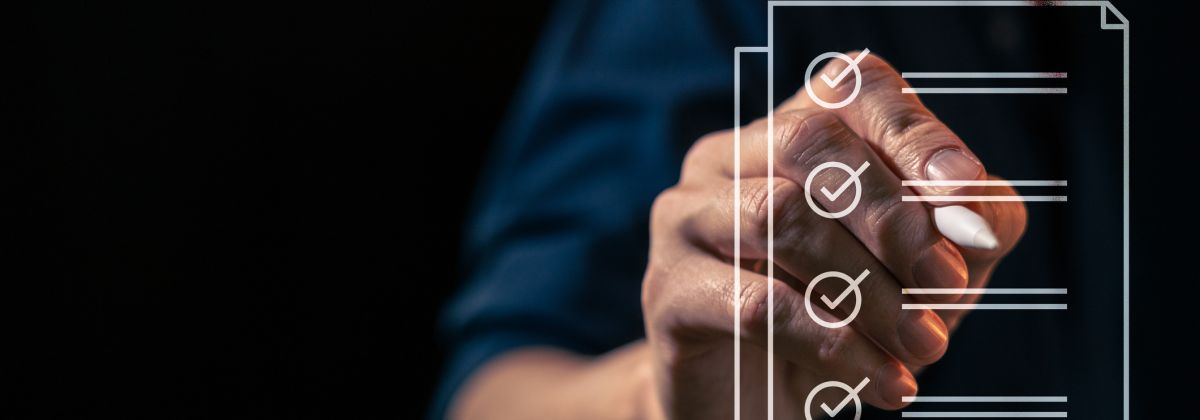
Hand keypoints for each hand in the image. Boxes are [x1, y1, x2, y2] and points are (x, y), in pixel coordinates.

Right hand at [640, 52, 1026, 418]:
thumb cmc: (851, 320)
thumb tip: (975, 213)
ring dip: (869, 288)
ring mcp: (685, 218)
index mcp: (790, 132)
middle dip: (892, 214)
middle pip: (809, 142)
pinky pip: (755, 304)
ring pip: (779, 215)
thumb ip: (970, 226)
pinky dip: (835, 346)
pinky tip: (884, 383)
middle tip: (947, 284)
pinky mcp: (667, 289)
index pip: (851, 87)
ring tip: (923, 345)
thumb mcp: (932, 268)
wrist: (758, 408)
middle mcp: (727, 157)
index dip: (915, 133)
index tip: (967, 200)